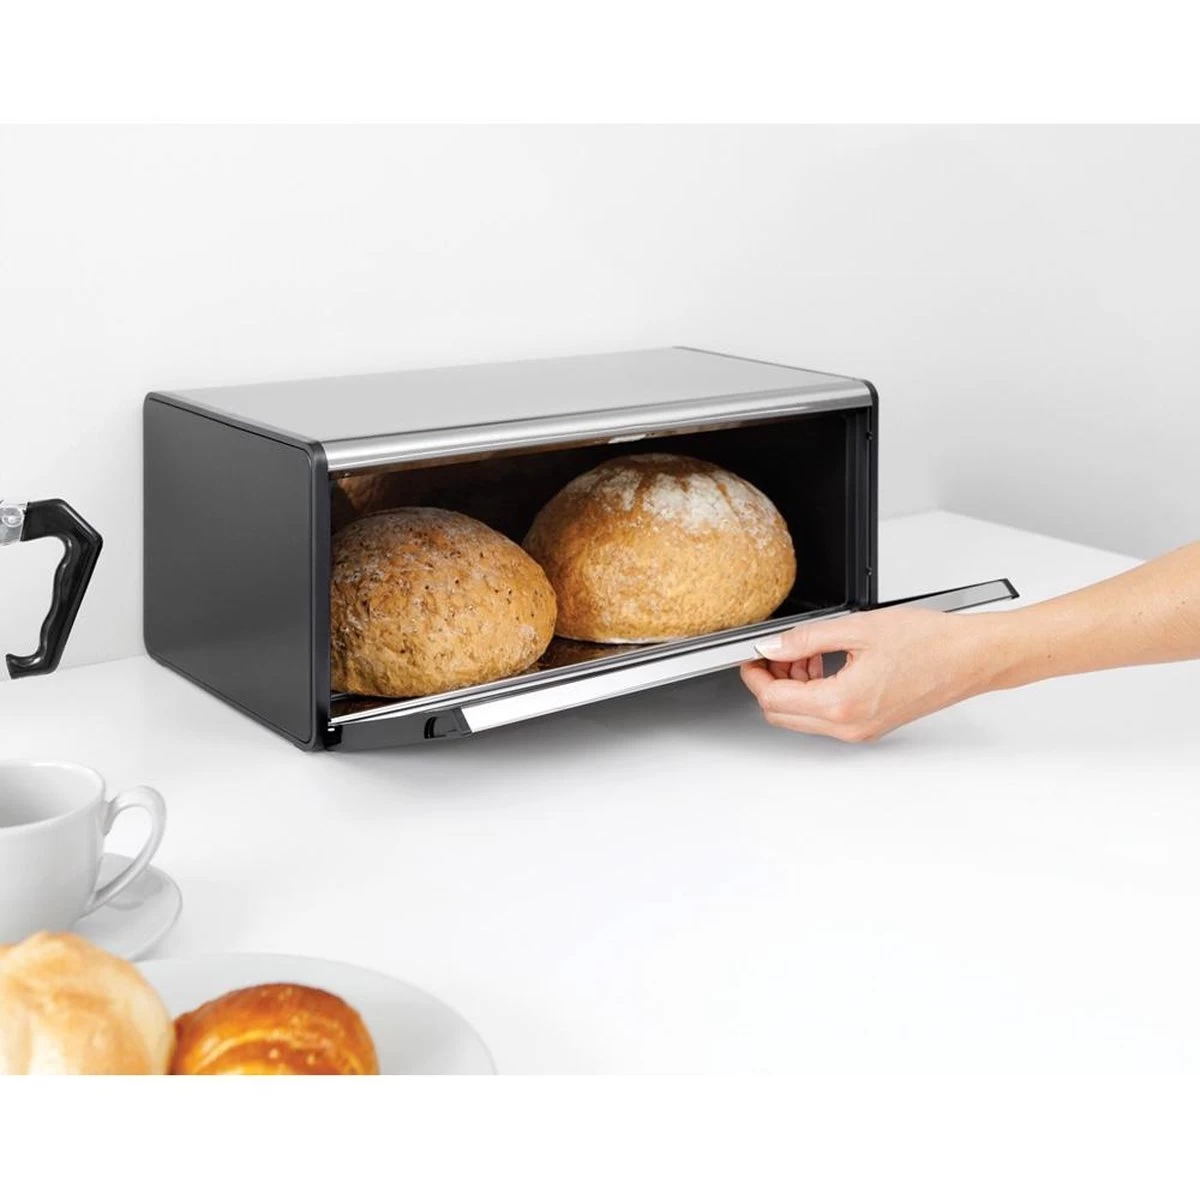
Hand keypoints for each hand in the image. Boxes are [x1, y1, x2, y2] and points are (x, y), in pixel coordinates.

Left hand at [739, 608, 995, 741]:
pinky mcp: (870, 725)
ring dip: (794, 686)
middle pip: (783, 714)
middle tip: (776, 651)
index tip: (752, 655)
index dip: (755, 675)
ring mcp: (860, 730)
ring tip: (806, 652)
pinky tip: (826, 662)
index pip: (774, 699)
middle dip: (771, 681)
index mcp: (842, 704)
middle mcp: (849, 726)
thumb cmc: (930, 643)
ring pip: (803, 717)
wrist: (972, 658)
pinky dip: (816, 691)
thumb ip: (807, 639)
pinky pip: (826, 715)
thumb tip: (773, 646)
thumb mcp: (858, 629)